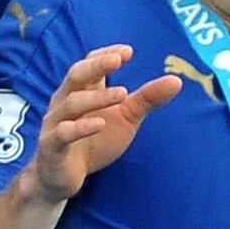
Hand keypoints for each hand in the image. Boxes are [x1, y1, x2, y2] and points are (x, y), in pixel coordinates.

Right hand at [22, 41, 180, 200]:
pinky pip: (63, 133)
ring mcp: (56, 123)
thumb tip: (177, 81)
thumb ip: (147, 99)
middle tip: (118, 59)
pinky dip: (81, 128)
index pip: (89, 63)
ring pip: (72, 104)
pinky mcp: (52, 146)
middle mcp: (65, 101)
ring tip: (122, 93)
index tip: (128, 51)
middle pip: (76, 75)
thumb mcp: (126, 117)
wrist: (64, 177)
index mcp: (82, 90)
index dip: (105, 55)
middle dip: (96, 66)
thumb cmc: (95, 141)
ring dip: (97, 97)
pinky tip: (100, 123)